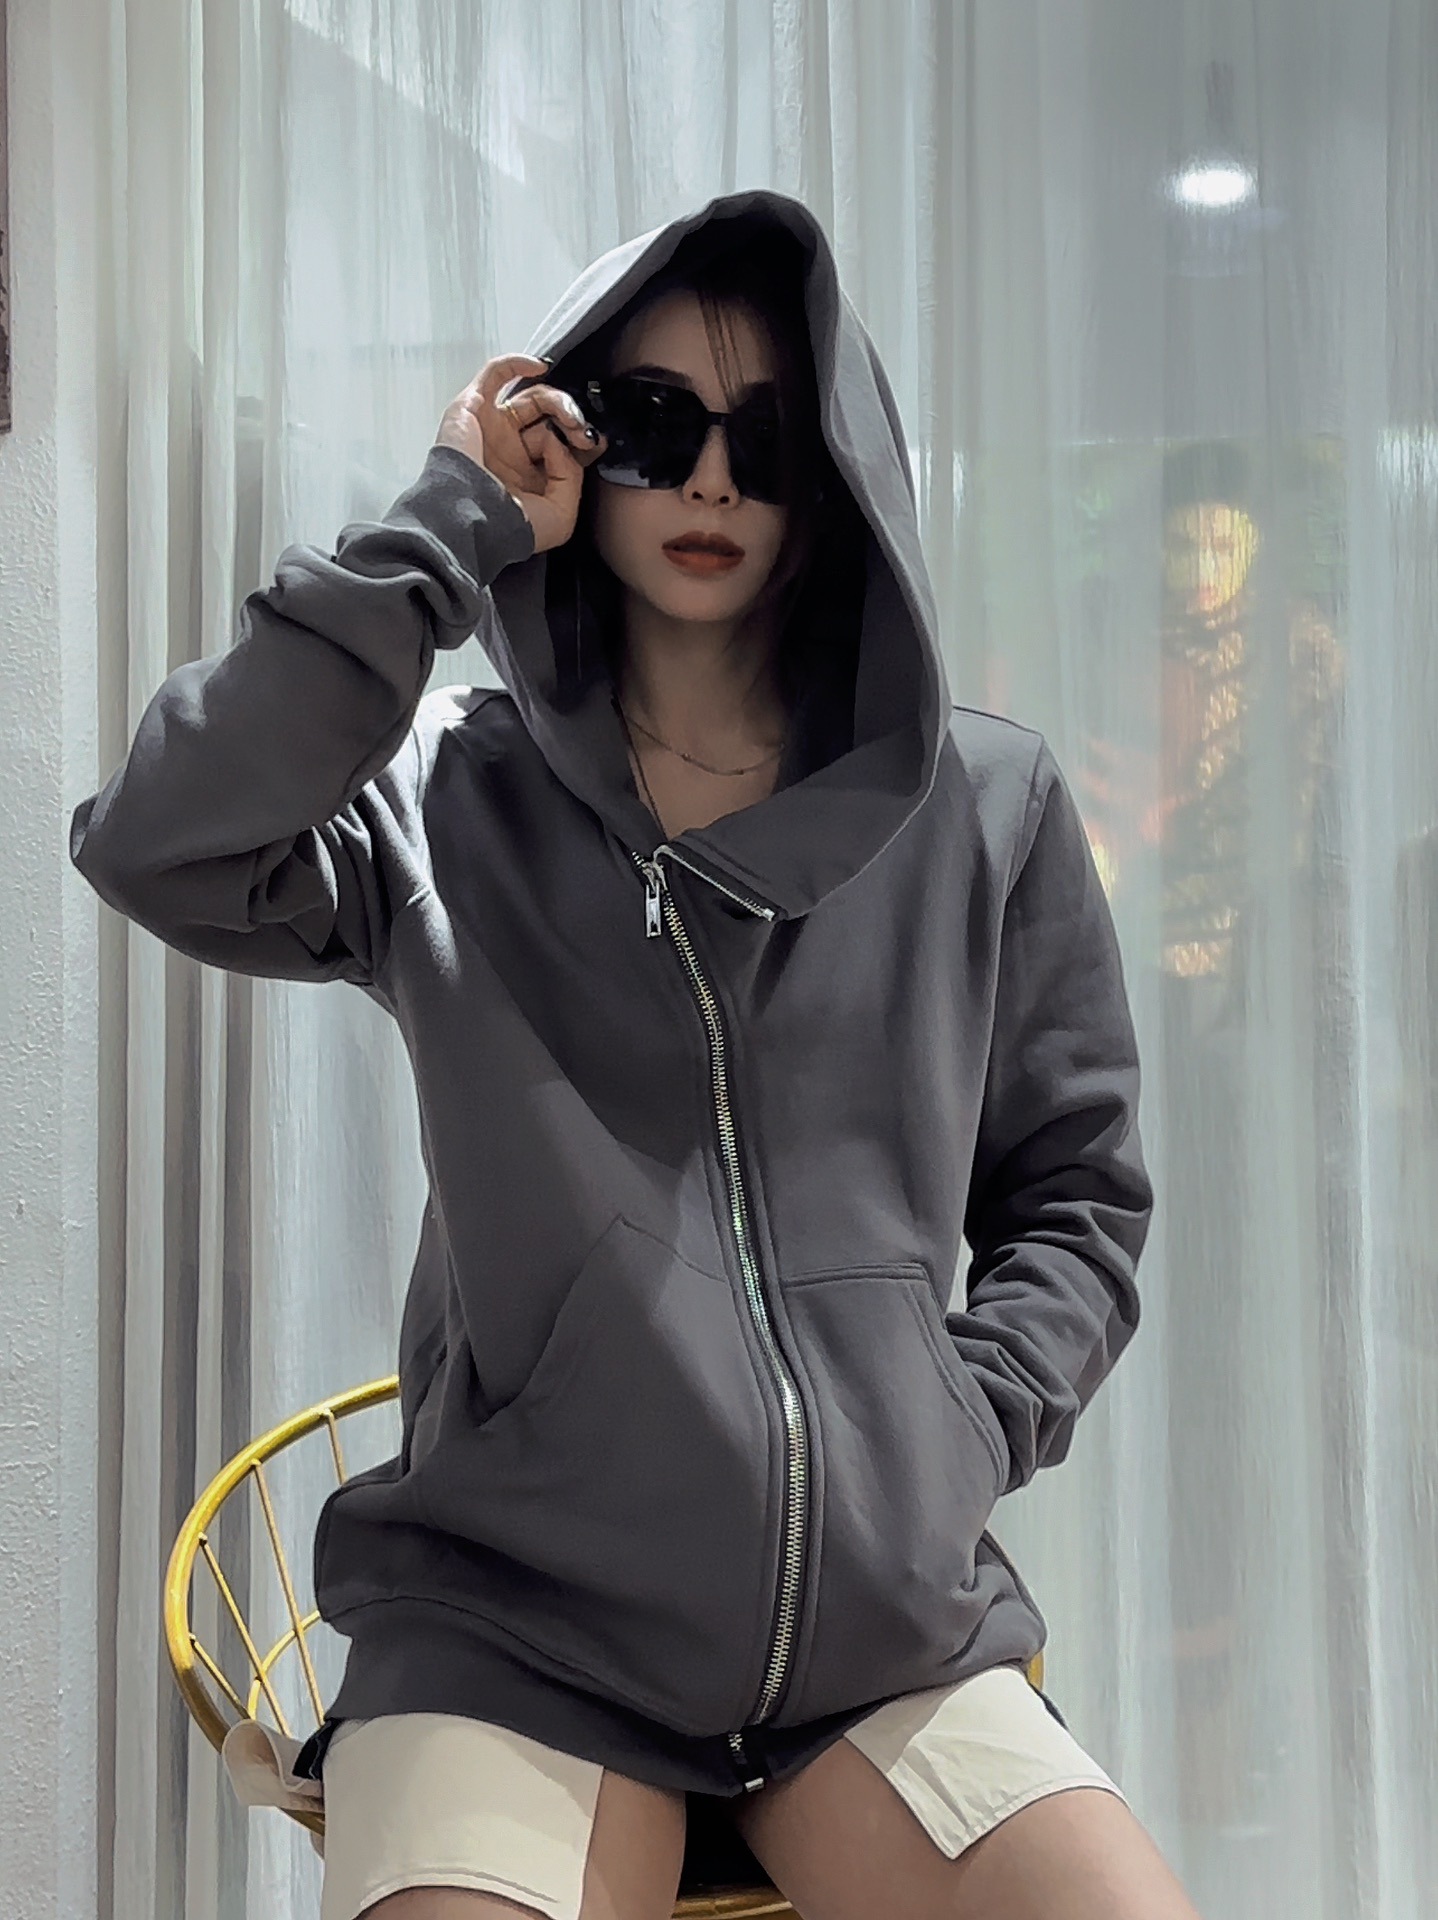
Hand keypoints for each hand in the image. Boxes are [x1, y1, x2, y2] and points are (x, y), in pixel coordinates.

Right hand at [435, 354, 608, 554]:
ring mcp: (492, 429)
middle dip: (572, 420)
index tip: (595, 441)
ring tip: (566, 416)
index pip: (561, 445)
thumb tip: (559, 441)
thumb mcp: (561, 515)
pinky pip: (494, 374)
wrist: (469, 519)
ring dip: (556, 400)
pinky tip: (538, 367)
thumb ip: (571, 476)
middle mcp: (511, 452)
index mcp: (529, 478)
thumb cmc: (507, 526)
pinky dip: (517, 363)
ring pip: (531, 397)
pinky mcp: (472, 409)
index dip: (581, 438)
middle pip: (550, 419)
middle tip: (581, 431)